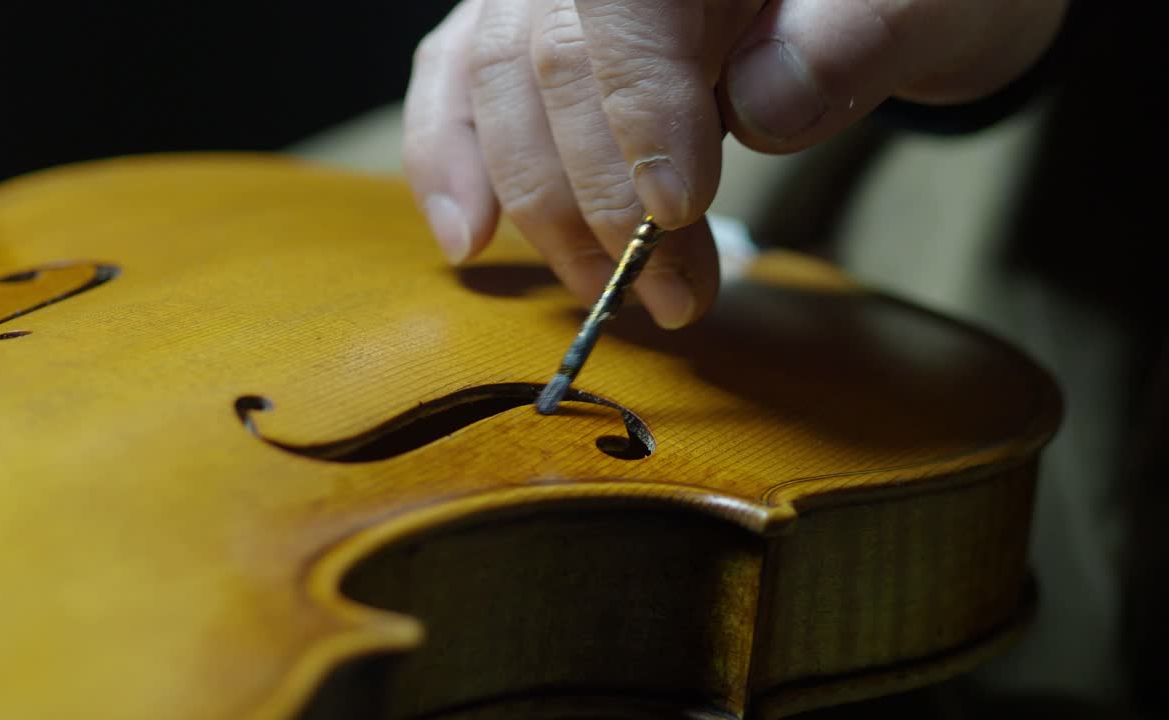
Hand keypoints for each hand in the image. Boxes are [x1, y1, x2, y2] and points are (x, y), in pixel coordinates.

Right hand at [402, 0, 1069, 328]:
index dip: (638, 117)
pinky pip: (458, 79)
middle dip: (603, 198)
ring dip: (541, 208)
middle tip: (670, 295)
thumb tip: (763, 106)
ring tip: (597, 291)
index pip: (624, 14)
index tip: (678, 215)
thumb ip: (857, 37)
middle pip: (547, 61)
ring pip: (492, 83)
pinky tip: (471, 239)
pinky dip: (453, 161)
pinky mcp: (529, 25)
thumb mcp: (932, 3)